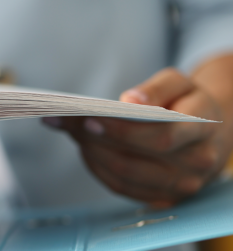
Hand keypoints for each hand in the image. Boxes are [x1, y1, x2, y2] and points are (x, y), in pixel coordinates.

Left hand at [43, 67, 232, 206]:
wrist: (213, 131)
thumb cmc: (189, 102)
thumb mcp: (180, 83)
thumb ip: (157, 88)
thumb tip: (130, 100)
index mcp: (202, 131)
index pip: (159, 138)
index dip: (121, 132)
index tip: (89, 119)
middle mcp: (196, 164)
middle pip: (135, 162)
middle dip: (96, 142)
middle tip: (68, 122)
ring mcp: (181, 186)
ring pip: (125, 178)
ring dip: (92, 155)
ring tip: (72, 132)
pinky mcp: (165, 199)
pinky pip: (123, 188)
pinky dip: (99, 169)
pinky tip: (86, 148)